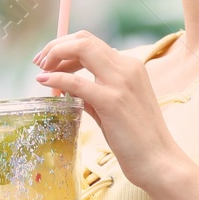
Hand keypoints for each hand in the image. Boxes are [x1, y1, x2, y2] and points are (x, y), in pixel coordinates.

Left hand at [31, 30, 187, 191]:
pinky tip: (44, 82)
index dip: (66, 47)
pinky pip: (77, 82)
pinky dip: (57, 78)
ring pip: (82, 49)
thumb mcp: (115, 107)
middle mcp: (127, 67)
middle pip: (84, 39)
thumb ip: (94, 93)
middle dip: (56, 46)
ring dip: (55, 55)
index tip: (49, 61)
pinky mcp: (112, 101)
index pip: (92, 43)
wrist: (159, 160)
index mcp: (131, 67)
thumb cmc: (138, 139)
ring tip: (40, 70)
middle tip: (39, 62)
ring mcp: (121, 82)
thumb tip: (68, 87)